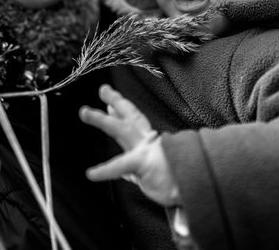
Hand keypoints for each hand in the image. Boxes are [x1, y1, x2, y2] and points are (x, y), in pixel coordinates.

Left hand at [80, 85, 180, 206]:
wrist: (194, 188)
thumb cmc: (179, 183)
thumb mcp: (154, 176)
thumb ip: (137, 174)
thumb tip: (125, 175)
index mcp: (153, 144)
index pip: (136, 122)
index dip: (122, 109)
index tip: (109, 102)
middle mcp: (149, 143)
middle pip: (132, 116)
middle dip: (117, 101)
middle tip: (103, 89)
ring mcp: (145, 150)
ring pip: (120, 129)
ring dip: (101, 119)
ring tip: (84, 112)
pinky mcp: (142, 163)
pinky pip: (119, 166)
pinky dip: (104, 171)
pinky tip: (90, 174)